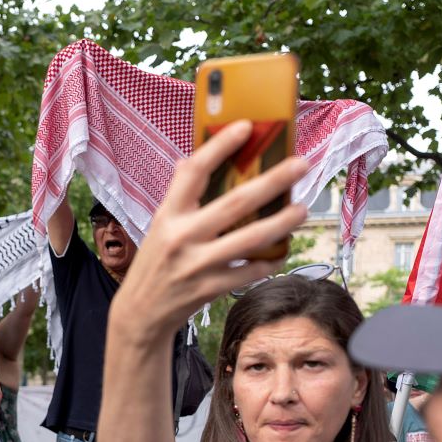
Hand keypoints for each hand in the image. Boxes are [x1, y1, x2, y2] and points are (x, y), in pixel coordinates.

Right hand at [111, 120, 309, 334]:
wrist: (139, 314)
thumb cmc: (153, 265)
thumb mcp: (158, 227)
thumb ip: (177, 197)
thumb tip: (187, 162)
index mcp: (168, 216)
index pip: (194, 173)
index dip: (220, 147)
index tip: (246, 127)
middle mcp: (181, 238)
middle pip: (235, 203)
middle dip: (272, 181)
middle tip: (301, 164)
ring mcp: (196, 265)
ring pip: (249, 239)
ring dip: (281, 223)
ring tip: (302, 209)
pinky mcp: (209, 289)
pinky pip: (249, 272)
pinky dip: (270, 261)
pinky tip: (283, 250)